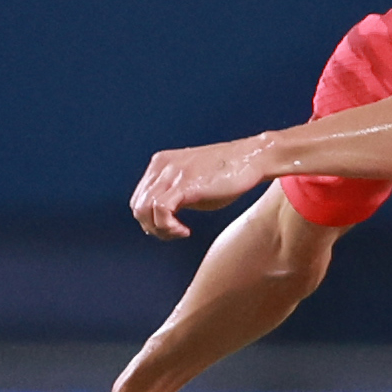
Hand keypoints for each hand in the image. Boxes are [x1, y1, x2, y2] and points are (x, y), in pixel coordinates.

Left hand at [131, 132, 274, 239]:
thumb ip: (174, 194)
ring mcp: (172, 173)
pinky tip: (185, 231)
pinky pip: (160, 211)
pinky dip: (169, 227)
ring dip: (160, 229)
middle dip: (152, 227)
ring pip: (144, 210)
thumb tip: (160, 219)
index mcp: (160, 163)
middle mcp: (162, 166)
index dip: (150, 219)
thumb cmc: (228, 173)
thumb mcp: (193, 182)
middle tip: (174, 233)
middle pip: (138, 206)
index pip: (139, 198)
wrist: (253, 158)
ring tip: (179, 233)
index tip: (170, 227)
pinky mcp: (185, 184)